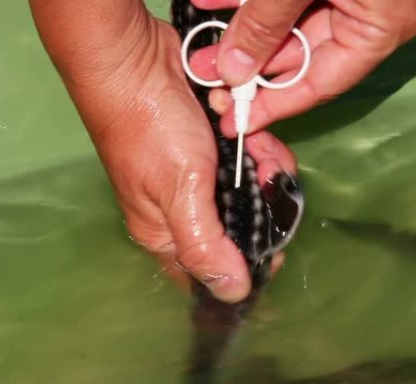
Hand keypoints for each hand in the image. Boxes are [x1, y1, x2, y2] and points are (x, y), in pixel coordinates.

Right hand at [29, 0, 294, 302]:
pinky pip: (247, 157)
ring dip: (264, 172)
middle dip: (264, 207)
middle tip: (273, 183)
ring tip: (265, 150)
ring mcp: (199, 175)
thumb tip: (234, 294)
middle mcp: (183, 208)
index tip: (278, 247)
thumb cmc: (152, 129)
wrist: (137, 57)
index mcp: (166, 232)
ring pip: (248, 190)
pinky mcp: (211, 145)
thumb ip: (206, 245)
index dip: (245, 267)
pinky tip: (258, 133)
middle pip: (238, 228)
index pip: (210, 270)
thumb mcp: (180, 191)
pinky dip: (257, 147)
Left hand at [189, 0, 415, 135]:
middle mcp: (368, 15)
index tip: (238, 117)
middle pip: (301, 53)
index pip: (322, 82)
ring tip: (201, 32)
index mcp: (380, 28)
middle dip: (250, 60)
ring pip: (288, 21)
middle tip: (207, 70)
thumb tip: (234, 69)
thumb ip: (265, 23)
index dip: (277, 103)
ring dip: (243, 25)